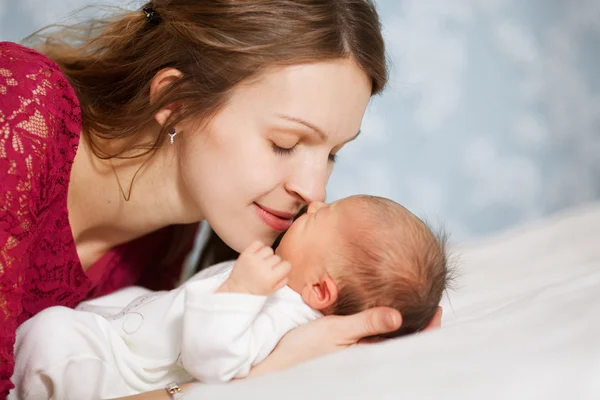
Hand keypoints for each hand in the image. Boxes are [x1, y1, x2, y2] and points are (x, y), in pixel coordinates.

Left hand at [217, 240, 290, 295]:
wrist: (237, 289)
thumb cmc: (255, 291)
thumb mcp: (272, 290)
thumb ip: (283, 280)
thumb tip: (287, 269)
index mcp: (271, 277)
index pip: (287, 265)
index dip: (284, 268)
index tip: (279, 271)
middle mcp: (262, 266)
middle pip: (277, 257)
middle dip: (274, 263)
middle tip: (268, 269)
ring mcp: (253, 259)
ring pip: (269, 249)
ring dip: (267, 255)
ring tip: (262, 261)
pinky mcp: (246, 253)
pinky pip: (258, 243)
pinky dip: (259, 246)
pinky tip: (257, 254)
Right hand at [248, 306, 442, 376]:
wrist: (276, 360)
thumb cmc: (304, 347)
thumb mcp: (336, 330)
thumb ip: (367, 323)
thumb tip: (398, 316)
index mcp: (369, 353)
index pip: (407, 343)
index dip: (427, 328)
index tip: (439, 310)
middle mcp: (366, 355)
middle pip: (402, 342)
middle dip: (419, 326)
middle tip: (433, 306)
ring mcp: (357, 353)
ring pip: (389, 341)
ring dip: (403, 326)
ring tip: (415, 308)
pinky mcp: (347, 350)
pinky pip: (373, 338)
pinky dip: (385, 325)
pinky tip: (385, 315)